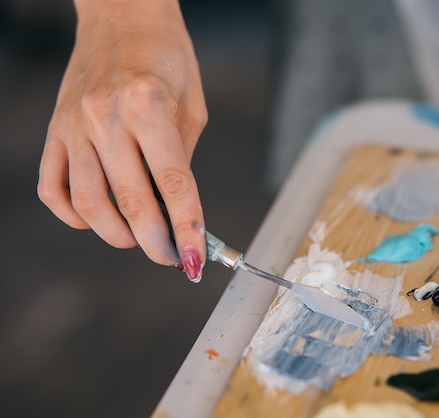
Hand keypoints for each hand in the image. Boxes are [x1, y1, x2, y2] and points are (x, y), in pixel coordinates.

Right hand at [37, 0, 207, 281]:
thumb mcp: (192, 105)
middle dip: (155, 242)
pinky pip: (53, 188)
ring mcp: (73, 125)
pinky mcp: (54, 130)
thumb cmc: (166, 56)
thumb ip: (182, 158)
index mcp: (150, 106)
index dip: (187, 229)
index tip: (195, 261)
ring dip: (116, 235)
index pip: (174, 184)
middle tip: (170, 256)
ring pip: (89, 204)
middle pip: (130, 202)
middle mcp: (106, 116)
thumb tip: (175, 209)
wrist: (121, 13)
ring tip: (138, 239)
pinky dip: (73, 215)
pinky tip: (95, 219)